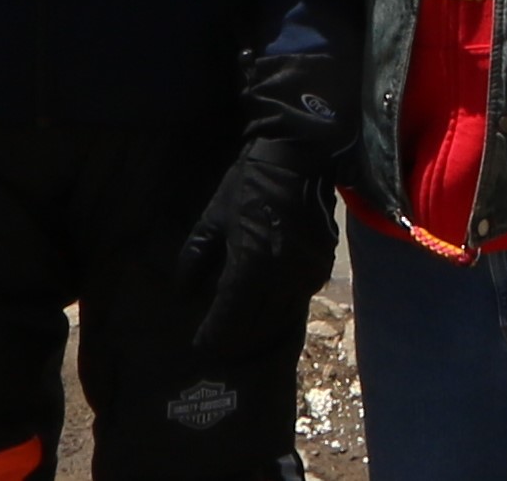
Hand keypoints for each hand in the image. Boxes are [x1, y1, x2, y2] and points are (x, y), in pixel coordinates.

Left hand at [177, 145, 337, 356]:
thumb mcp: (213, 217)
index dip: (214, 334)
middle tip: (218, 347)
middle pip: (256, 324)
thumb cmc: (247, 184)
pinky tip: (265, 314)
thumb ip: (196, 257)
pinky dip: (279, 312)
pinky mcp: (320, 267)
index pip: (230, 314)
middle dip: (235, 340)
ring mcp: (305, 274)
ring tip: (239, 339)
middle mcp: (281, 276)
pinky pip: (297, 301)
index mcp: (251, 263)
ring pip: (280, 318)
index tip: (200, 346)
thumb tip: (185, 291)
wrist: (298, 159)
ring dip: (258, 331)